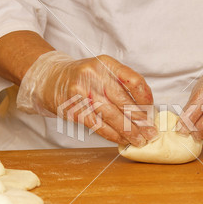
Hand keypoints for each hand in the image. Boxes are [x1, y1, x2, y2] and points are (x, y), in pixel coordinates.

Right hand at [17, 51, 157, 146]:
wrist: (51, 79)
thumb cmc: (83, 78)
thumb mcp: (102, 72)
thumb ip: (121, 85)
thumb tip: (145, 110)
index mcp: (106, 64)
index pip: (133, 80)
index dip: (145, 98)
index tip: (151, 111)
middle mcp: (94, 75)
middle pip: (123, 100)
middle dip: (140, 120)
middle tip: (151, 132)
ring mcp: (81, 92)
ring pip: (111, 115)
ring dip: (128, 130)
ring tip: (140, 140)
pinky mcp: (73, 108)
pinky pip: (97, 124)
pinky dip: (111, 134)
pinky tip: (121, 139)